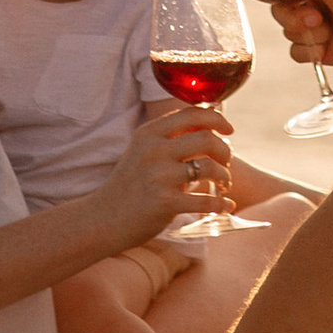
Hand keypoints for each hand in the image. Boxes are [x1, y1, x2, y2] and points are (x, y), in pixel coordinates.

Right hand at [100, 100, 228, 244]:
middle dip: (225, 150)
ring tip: (224, 184)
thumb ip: (172, 136)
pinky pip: (205, 200)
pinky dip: (220, 203)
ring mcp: (159, 176)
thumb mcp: (144, 151)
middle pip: (206, 138)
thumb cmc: (131, 184)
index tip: (229, 129)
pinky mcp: (164, 203)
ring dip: (225, 176)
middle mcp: (154, 150)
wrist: (103, 218)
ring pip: (209, 167)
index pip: (192, 114)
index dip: (217, 119)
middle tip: (227, 162)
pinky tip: (224, 206)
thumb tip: (212, 122)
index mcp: (150, 133)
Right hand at [270, 0, 332, 75]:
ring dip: (307, 37)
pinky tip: (325, 50)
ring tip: (328, 35)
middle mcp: (314, 2)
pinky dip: (308, 53)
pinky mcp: (314, 47)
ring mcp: (313, 25)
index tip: (312, 9)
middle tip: (317, 22)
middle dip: (295, 20)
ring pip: (288, 31)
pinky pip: (296, 51)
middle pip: (281, 9)